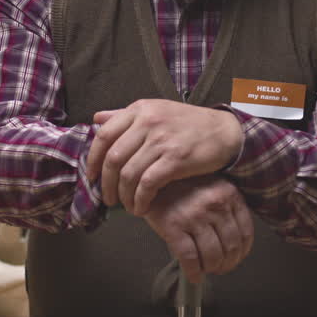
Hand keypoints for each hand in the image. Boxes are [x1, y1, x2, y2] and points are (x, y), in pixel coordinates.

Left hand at [86, 99, 243, 214]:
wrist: (224, 132)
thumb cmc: (189, 124)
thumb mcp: (156, 111)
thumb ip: (125, 115)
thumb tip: (97, 119)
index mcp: (140, 109)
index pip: (104, 135)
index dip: (93, 159)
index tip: (92, 177)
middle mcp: (148, 122)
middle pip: (113, 158)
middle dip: (106, 184)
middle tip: (108, 198)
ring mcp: (162, 140)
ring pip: (128, 174)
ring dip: (124, 196)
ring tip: (127, 206)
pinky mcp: (176, 159)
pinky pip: (148, 184)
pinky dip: (140, 200)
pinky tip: (142, 207)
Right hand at [144, 176, 254, 283]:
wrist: (151, 180)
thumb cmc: (182, 186)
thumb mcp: (212, 186)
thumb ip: (226, 206)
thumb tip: (236, 242)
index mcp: (229, 193)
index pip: (246, 233)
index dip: (242, 253)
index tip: (235, 259)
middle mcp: (215, 203)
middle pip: (231, 247)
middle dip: (226, 264)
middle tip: (219, 268)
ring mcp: (195, 215)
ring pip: (212, 256)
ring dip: (211, 269)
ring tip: (206, 270)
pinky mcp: (174, 225)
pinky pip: (190, 258)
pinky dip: (193, 272)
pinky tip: (193, 275)